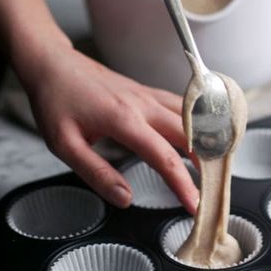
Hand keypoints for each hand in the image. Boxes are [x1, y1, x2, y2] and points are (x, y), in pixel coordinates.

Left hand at [17, 42, 198, 212]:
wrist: (53, 65)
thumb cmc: (56, 101)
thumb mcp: (64, 145)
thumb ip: (96, 173)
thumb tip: (124, 197)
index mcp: (124, 120)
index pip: (165, 157)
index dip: (184, 184)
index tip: (194, 205)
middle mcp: (143, 105)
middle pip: (190, 135)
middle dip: (208, 165)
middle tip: (215, 190)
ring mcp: (148, 95)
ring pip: (192, 118)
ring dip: (208, 141)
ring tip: (217, 168)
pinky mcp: (147, 91)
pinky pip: (182, 106)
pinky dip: (199, 122)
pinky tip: (202, 135)